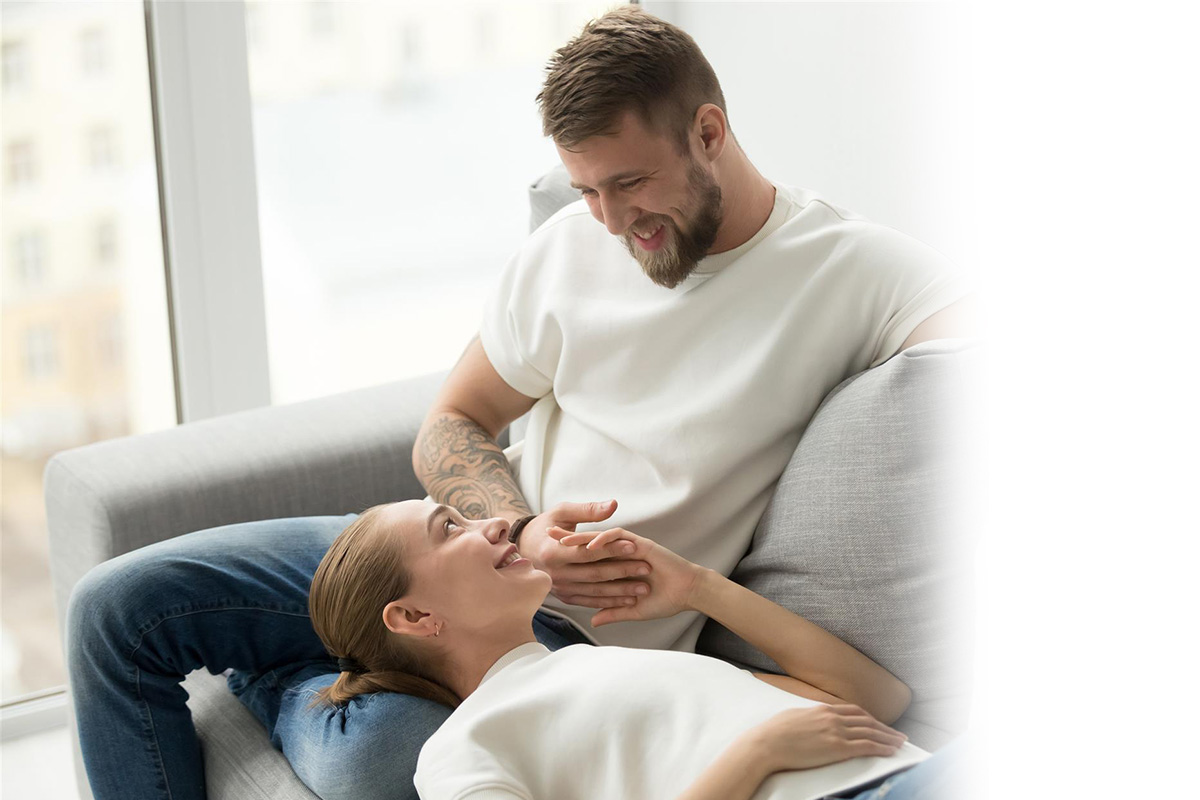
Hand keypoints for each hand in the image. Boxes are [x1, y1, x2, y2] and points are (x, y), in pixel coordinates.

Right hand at [517, 500, 651, 608]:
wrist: (525, 547)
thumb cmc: (546, 525)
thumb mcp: (562, 512)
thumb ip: (588, 510)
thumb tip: (613, 505)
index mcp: (552, 551)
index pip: (587, 551)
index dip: (611, 549)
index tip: (634, 546)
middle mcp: (555, 573)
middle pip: (594, 574)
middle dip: (622, 571)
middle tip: (647, 568)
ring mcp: (559, 588)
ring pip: (594, 591)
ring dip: (620, 592)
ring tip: (644, 588)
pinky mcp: (564, 597)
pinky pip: (589, 601)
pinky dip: (609, 602)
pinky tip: (628, 600)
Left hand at [550, 526, 705, 627]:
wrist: (688, 593)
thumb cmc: (665, 601)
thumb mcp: (634, 609)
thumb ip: (614, 611)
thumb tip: (594, 621)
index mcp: (617, 568)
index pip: (588, 559)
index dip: (569, 557)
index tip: (548, 558)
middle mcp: (620, 555)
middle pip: (589, 543)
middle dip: (568, 538)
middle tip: (546, 534)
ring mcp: (630, 548)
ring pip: (601, 537)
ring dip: (582, 537)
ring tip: (563, 538)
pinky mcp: (640, 544)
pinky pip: (619, 537)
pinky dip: (605, 540)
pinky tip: (591, 545)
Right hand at [748, 705, 906, 773]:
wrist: (767, 743)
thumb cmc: (775, 732)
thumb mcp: (795, 716)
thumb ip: (809, 716)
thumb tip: (813, 718)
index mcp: (823, 709)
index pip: (854, 711)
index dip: (870, 718)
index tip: (879, 724)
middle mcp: (833, 718)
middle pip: (867, 721)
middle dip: (885, 728)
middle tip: (898, 734)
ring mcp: (836, 732)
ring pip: (871, 732)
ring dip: (888, 737)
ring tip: (900, 743)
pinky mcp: (837, 748)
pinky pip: (866, 747)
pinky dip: (881, 748)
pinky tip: (890, 751)